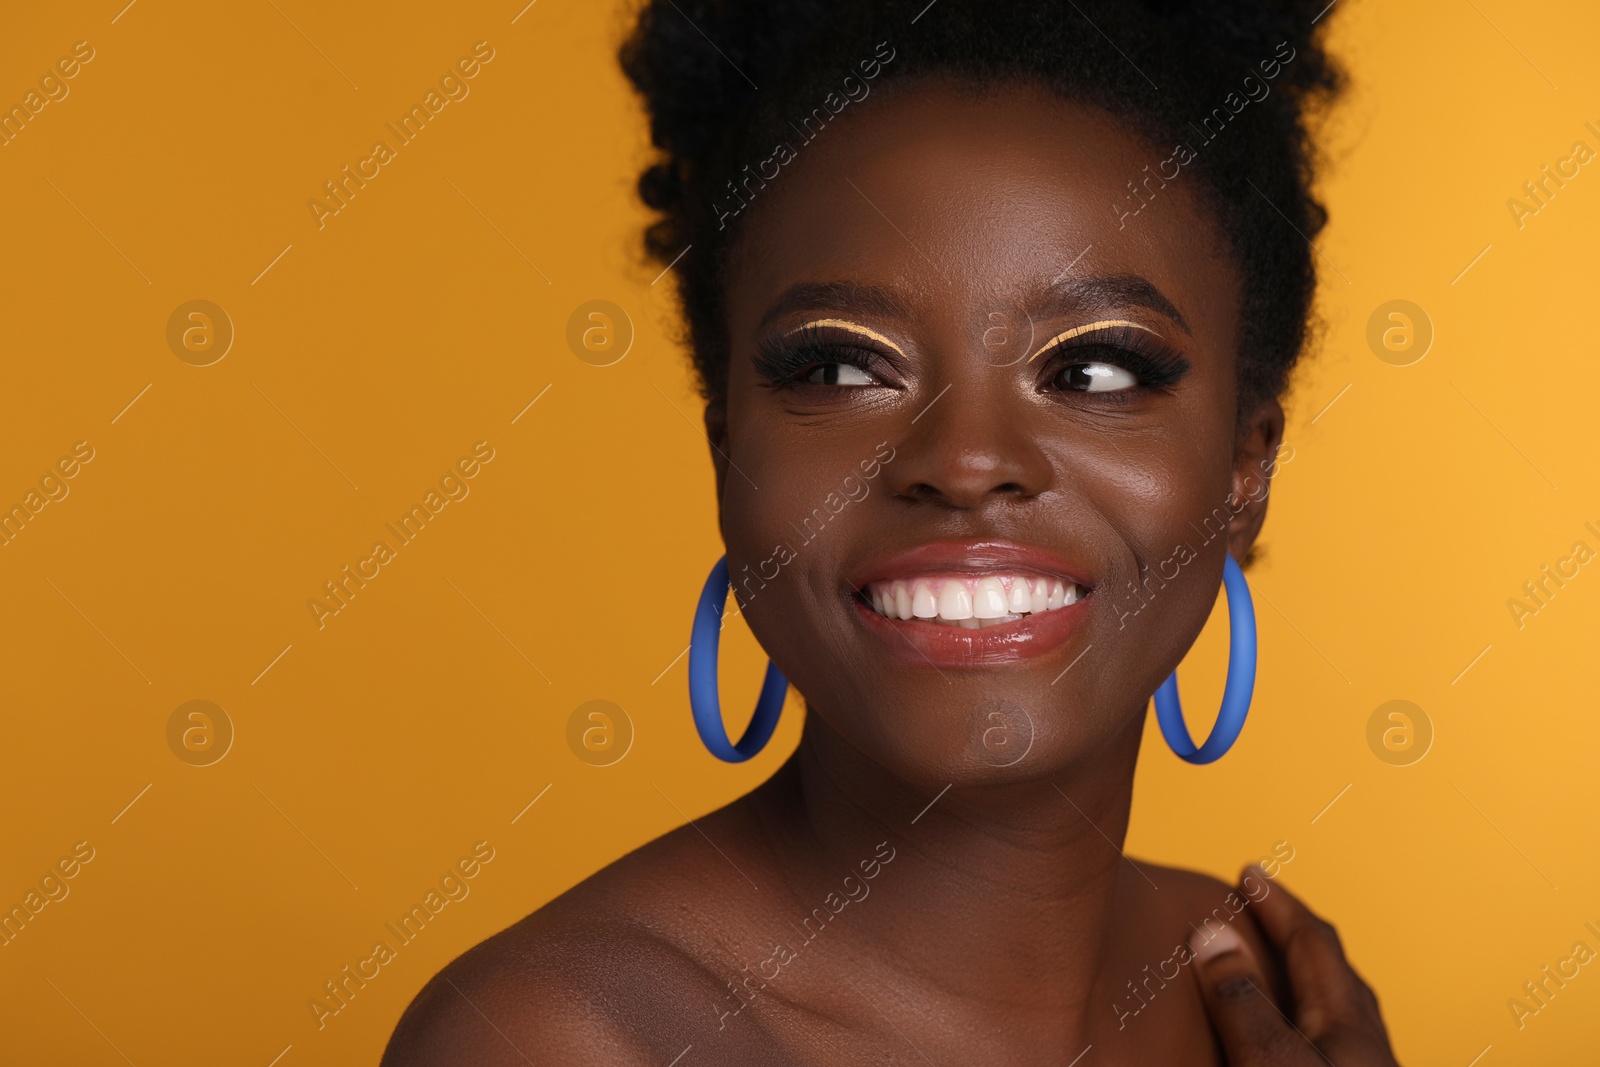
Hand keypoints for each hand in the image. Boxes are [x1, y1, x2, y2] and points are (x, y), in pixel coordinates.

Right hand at [1192, 866, 1399, 1065]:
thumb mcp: (1270, 1061)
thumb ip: (1242, 1001)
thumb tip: (1213, 935)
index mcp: (1348, 1021)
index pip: (1312, 941)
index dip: (1278, 903)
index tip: (1251, 873)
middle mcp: (1366, 1042)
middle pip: (1333, 969)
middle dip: (1294, 931)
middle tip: (1261, 909)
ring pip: (1337, 1008)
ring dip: (1302, 975)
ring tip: (1272, 967)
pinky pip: (1332, 1039)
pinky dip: (1305, 1016)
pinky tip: (1292, 1037)